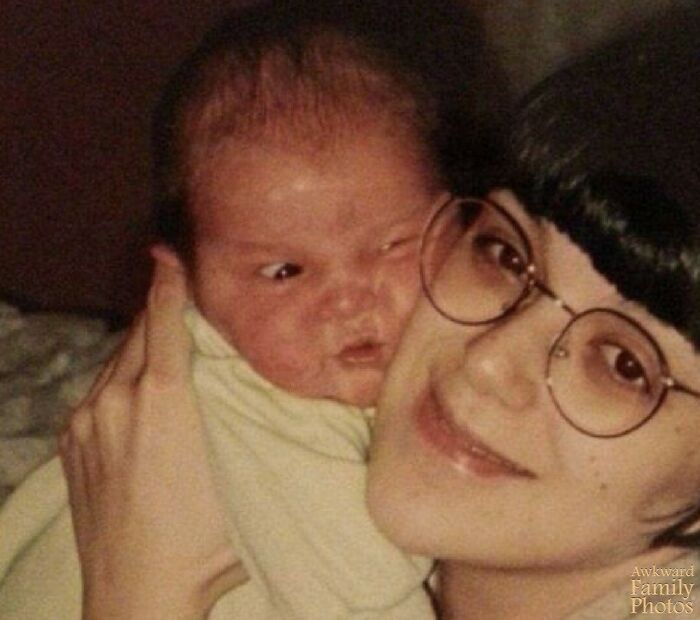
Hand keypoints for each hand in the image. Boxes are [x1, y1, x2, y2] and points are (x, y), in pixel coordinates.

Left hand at [59, 258, 247, 619]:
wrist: (137, 593)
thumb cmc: (206, 542)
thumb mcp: (243, 474)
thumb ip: (251, 422)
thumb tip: (272, 388)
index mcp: (163, 401)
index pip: (164, 321)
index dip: (168, 282)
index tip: (168, 252)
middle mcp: (117, 399)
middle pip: (138, 333)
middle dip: (160, 311)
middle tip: (184, 298)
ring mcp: (87, 419)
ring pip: (116, 359)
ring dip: (141, 345)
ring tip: (167, 346)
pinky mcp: (71, 439)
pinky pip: (98, 387)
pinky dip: (121, 376)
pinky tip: (140, 391)